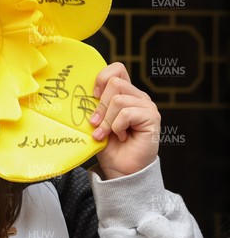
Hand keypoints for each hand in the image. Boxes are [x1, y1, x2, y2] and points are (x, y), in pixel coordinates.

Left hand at [90, 62, 159, 178]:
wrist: (120, 168)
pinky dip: (117, 126)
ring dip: (107, 120)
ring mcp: (147, 106)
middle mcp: (138, 96)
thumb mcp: (96, 119)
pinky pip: (126, 113)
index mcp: (125, 92)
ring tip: (106, 133)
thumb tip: (84, 92)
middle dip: (100, 106)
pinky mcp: (152, 117)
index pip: (117, 68)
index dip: (102, 78)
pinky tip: (121, 136)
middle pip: (114, 82)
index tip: (92, 96)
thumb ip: (94, 103)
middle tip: (96, 124)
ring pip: (118, 99)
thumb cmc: (107, 145)